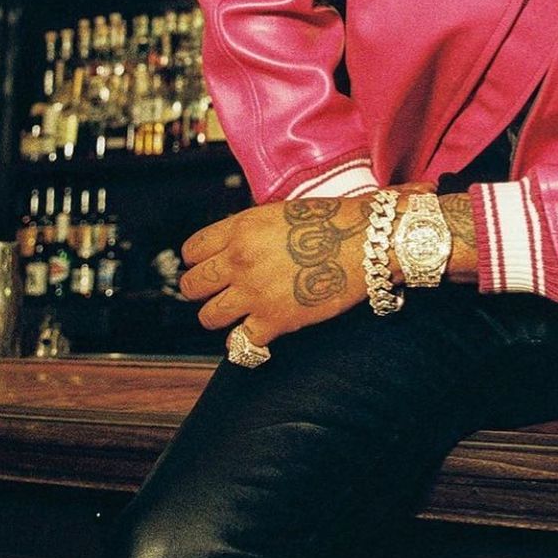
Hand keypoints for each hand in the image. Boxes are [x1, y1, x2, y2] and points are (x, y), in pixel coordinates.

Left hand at [179, 196, 373, 347]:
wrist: (365, 241)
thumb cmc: (331, 222)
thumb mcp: (279, 213)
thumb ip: (249, 231)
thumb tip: (231, 247)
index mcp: (240, 228)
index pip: (192, 251)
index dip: (198, 261)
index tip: (210, 266)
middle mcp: (240, 260)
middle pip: (192, 286)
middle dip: (203, 290)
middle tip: (222, 291)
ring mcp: (255, 292)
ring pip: (208, 317)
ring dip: (222, 317)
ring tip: (240, 312)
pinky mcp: (275, 320)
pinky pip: (240, 345)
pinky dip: (246, 343)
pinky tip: (258, 333)